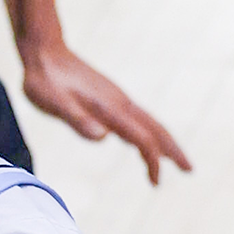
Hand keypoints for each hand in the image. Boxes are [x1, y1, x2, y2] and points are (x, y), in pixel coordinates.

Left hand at [20, 44, 192, 184]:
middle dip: (173, 150)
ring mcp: (116, 98)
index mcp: (109, 108)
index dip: (152, 160)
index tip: (156, 182)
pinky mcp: (110, 97)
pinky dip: (147, 133)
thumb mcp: (54, 103)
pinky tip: (142, 142)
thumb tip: (103, 137)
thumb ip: (77, 120)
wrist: (44, 51)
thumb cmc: (44, 80)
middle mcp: (119, 102)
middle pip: (155, 128)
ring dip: (164, 142)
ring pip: (148, 122)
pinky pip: (137, 118)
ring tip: (174, 160)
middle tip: (190, 170)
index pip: (140, 137)